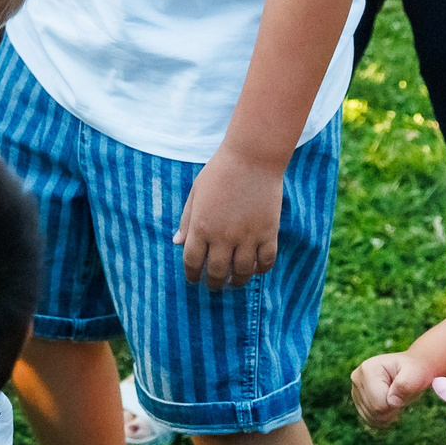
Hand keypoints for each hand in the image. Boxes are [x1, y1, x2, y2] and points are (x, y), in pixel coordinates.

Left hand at [174, 146, 284, 289]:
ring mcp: (247, 237)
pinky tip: (254, 268)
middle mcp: (223, 236)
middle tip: (214, 286)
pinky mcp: (268, 234)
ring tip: (234, 282)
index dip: (192, 275)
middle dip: (213, 284)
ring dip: (236, 282)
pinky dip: (260, 270)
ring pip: (242, 273)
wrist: (252, 158)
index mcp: (201, 226)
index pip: (192, 262)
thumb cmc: (220, 172)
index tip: (194, 279)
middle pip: (216, 273)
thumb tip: (177, 243)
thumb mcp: (196, 193)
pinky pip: (265, 262)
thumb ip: (186, 220)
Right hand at [351, 350, 436, 430]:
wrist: (413, 369)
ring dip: (388, 415)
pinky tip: (390, 407)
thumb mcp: (416, 374)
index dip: (395, 404)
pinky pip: (369, 419)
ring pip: (371, 418)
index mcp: (368, 369)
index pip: (378, 404)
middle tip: (401, 397)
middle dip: (392, 411)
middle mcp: (357, 379)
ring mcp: (355, 389)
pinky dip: (383, 418)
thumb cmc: (416, 371)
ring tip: (396, 400)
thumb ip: (405, 386)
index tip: (403, 392)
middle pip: (373, 412)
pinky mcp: (358, 399)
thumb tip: (392, 402)